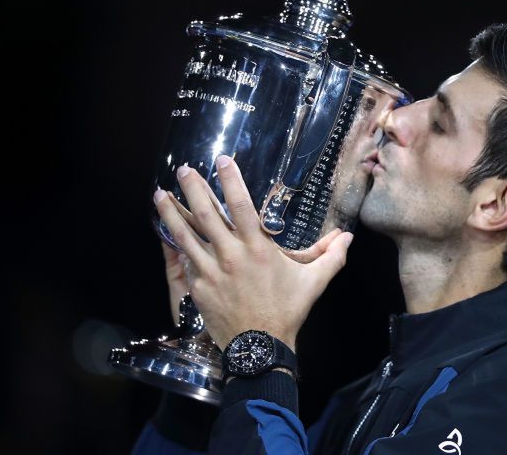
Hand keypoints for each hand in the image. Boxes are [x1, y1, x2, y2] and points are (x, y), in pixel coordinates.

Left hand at [153, 155, 353, 350]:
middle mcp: (231, 255)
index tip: (220, 160)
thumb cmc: (287, 311)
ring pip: (186, 236)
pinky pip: (185, 261)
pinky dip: (175, 245)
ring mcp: (211, 271)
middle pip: (207, 215)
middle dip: (194, 189)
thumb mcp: (314, 282)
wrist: (259, 346)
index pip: (242, 206)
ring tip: (159, 194)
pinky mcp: (198, 287)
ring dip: (171, 213)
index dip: (231, 180)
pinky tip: (167, 233)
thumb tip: (348, 237)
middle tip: (183, 169)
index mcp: (258, 248)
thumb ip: (330, 256)